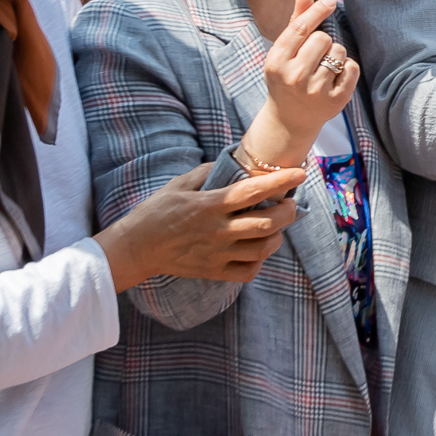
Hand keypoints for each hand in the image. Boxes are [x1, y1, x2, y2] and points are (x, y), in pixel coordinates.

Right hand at [95, 161, 305, 286]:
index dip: (281, 181)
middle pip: (268, 223)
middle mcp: (217, 230)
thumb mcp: (179, 185)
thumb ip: (208, 172)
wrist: (134, 248)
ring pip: (262, 249)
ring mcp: (217, 254)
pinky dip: (260, 261)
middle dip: (288, 212)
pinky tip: (257, 249)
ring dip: (277, 236)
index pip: (253, 191)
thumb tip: (234, 163)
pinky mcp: (214, 271)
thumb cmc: (156, 212)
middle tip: (289, 203)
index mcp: (209, 205)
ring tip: (276, 226)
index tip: (300, 174)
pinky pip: (248, 271)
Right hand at [252, 0, 357, 164]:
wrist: (289, 120)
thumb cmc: (286, 78)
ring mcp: (315, 91)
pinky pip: (353, 68)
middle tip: (314, 58)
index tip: (330, 1)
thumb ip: (296, 22)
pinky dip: (348, 69)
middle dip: (323, 43)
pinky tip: (334, 79)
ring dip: (336, 56)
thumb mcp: (283, 53)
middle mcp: (294, 77)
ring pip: (339, 52)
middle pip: (323, 38)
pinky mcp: (335, 101)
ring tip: (322, 70)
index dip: (317, 11)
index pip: (300, 28)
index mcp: (276, 61)